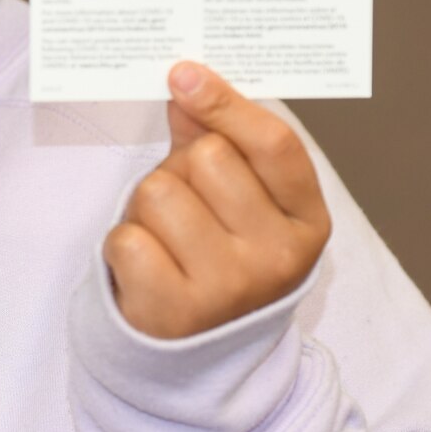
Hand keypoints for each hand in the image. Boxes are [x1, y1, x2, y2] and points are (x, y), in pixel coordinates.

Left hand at [104, 63, 332, 339]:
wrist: (197, 358)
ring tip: (164, 240)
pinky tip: (145, 268)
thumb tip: (187, 84)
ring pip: (160, 191)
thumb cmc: (221, 259)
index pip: (274, 144)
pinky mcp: (174, 313)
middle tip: (186, 207)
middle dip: (181, 169)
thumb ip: (217, 139)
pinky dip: (124, 245)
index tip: (184, 73)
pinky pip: (127, 237)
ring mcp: (228, 289)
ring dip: (147, 208)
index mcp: (306, 222)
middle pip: (208, 156)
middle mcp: (277, 258)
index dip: (227, 102)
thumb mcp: (240, 203)